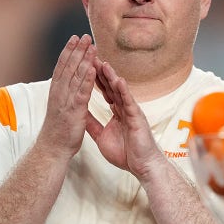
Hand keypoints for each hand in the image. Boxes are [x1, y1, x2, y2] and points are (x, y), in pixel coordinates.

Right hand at [37, 35, 97, 159]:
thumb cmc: (58, 130)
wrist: (52, 148)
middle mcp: (59, 93)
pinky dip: (87, 79)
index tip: (74, 38)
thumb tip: (66, 84)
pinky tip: (92, 68)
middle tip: (85, 36)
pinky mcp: (74, 110)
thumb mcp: (59, 108)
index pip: (62, 66)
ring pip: (75, 76)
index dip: (68, 51)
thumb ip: (63, 95)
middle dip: (77, 50)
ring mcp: (66, 101)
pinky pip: (82, 92)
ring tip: (91, 46)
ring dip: (84, 59)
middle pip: (68, 67)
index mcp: (56, 92)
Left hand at [85, 59, 165, 178]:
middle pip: (111, 86)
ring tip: (103, 63)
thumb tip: (80, 115)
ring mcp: (132, 111)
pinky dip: (124, 91)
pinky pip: (129, 102)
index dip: (96, 79)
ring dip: (111, 77)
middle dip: (101, 72)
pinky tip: (118, 80)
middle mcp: (125, 108)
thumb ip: (93, 124)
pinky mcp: (137, 117)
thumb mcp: (102, 137)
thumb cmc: (127, 154)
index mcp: (117, 111)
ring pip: (120, 90)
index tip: (86, 65)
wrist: (142, 166)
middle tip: (92, 57)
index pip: (105, 91)